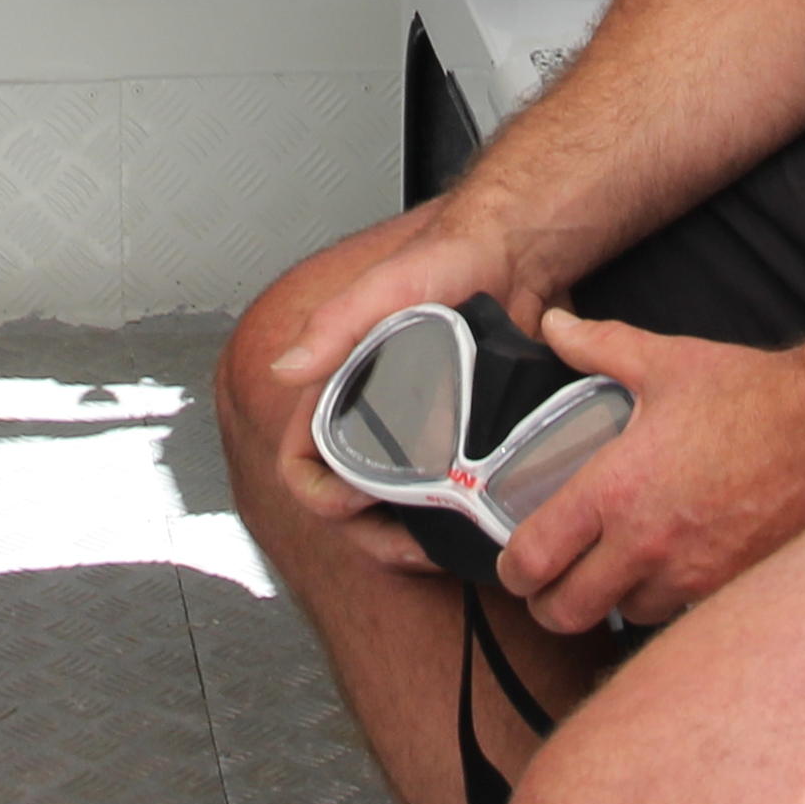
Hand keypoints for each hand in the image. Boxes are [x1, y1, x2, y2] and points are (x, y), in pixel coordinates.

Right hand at [254, 197, 542, 573]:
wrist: (520, 255)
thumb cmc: (450, 258)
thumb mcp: (387, 288)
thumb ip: (336, 325)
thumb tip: (285, 368)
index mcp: (342, 390)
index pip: (304, 467)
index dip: (324, 499)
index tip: (363, 503)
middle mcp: (377, 419)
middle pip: (353, 507)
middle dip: (378, 537)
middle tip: (419, 547)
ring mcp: (422, 435)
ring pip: (401, 511)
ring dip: (419, 535)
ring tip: (452, 542)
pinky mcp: (467, 440)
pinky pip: (450, 496)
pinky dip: (458, 517)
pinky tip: (480, 520)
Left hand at [490, 311, 804, 636]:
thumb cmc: (746, 393)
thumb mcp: (663, 361)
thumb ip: (597, 346)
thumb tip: (555, 327)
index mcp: (616, 490)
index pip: (535, 557)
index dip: (511, 570)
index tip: (512, 564)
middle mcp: (646, 542)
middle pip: (566, 612)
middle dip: (547, 605)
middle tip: (547, 586)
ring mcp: (690, 573)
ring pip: (623, 617)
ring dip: (608, 603)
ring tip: (607, 574)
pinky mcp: (727, 586)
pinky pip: (677, 615)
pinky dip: (660, 602)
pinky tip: (661, 572)